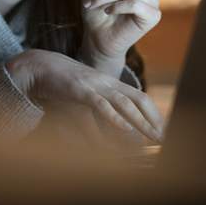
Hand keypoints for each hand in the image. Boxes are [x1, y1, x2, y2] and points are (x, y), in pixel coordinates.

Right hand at [6, 49, 163, 144]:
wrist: (41, 66)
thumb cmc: (64, 83)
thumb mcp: (87, 94)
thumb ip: (102, 107)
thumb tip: (116, 127)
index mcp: (111, 83)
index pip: (141, 97)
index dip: (154, 114)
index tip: (163, 131)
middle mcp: (108, 83)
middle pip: (139, 99)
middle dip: (153, 120)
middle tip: (163, 139)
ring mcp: (95, 85)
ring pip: (125, 103)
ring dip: (141, 122)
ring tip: (152, 136)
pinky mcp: (81, 90)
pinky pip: (101, 105)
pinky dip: (115, 117)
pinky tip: (125, 128)